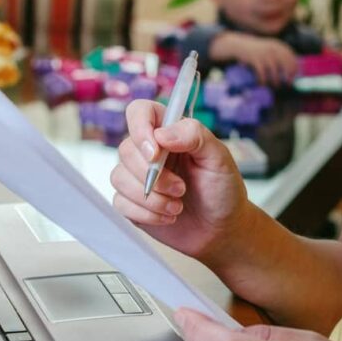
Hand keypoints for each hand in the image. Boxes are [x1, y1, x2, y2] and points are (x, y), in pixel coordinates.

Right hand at [110, 99, 253, 263]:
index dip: (140, 128)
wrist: (221, 228)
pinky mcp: (131, 202)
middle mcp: (150, 151)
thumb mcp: (219, 157)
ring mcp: (137, 176)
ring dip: (152, 197)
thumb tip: (161, 135)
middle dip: (153, 175)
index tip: (156, 153)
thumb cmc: (222, 189)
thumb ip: (194, 135)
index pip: (139, 112)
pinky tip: (168, 216)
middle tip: (181, 189)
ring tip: (177, 206)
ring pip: (119, 178)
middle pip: (126, 150)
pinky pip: (120, 203)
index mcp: (169, 132)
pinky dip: (146, 214)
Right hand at [212, 32, 298, 85]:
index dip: (294, 66)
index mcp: (277, 45)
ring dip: (276, 80)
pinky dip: (263, 80)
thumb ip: (279, 54)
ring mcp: (264, 55)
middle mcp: (272, 49)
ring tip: (276, 85)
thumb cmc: (257, 49)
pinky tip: (263, 83)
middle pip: (285, 64)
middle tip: (288, 83)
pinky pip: (262, 73)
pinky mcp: (255, 60)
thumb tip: (292, 69)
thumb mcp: (270, 47)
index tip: (295, 75)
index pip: (291, 56)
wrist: (240, 45)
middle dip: (288, 75)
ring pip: (274, 71)